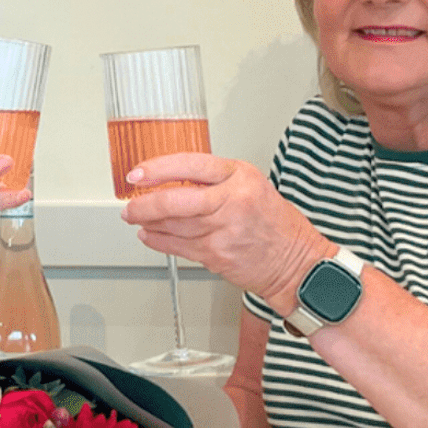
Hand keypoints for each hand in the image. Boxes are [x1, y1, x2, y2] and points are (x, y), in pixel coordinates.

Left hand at [120, 152, 333, 312]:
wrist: (297, 262)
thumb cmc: (274, 223)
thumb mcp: (250, 186)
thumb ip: (214, 181)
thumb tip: (170, 180)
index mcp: (240, 176)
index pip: (189, 165)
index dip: (157, 169)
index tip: (137, 173)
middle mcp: (232, 201)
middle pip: (175, 199)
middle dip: (145, 203)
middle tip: (130, 204)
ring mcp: (224, 230)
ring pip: (173, 225)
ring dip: (148, 222)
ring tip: (137, 217)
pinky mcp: (217, 255)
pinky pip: (177, 246)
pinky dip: (158, 241)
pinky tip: (149, 235)